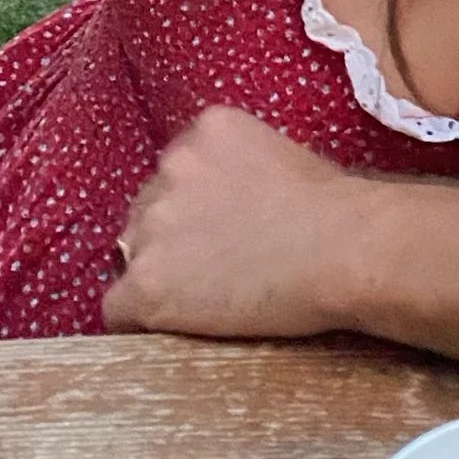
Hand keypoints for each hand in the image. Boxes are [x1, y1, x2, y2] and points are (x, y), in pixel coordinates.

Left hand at [104, 105, 367, 336]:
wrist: (341, 249)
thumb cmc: (335, 210)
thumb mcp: (284, 158)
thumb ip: (240, 171)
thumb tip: (233, 204)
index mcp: (205, 129)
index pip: (176, 172)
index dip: (194, 208)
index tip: (216, 231)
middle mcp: (170, 166)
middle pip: (147, 210)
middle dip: (172, 238)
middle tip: (211, 268)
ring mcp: (154, 225)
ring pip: (132, 255)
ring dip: (159, 275)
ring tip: (203, 300)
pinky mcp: (147, 283)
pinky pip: (117, 307)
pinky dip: (140, 320)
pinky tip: (173, 328)